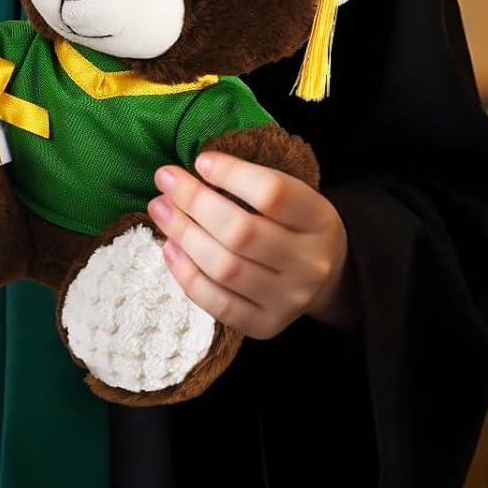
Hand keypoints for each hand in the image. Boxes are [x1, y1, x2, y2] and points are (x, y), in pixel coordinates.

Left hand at [146, 150, 359, 337]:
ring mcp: (289, 300)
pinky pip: (218, 303)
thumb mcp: (293, 194)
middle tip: (164, 180)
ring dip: (183, 234)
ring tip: (160, 209)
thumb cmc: (295, 224)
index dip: (231, 174)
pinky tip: (170, 248)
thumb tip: (190, 172)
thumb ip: (251, 182)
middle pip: (241, 232)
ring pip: (225, 269)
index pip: (273, 194)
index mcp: (319, 219)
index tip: (200, 161)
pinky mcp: (267, 325)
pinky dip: (186, 274)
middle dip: (194, 202)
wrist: (327, 278)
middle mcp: (309, 263)